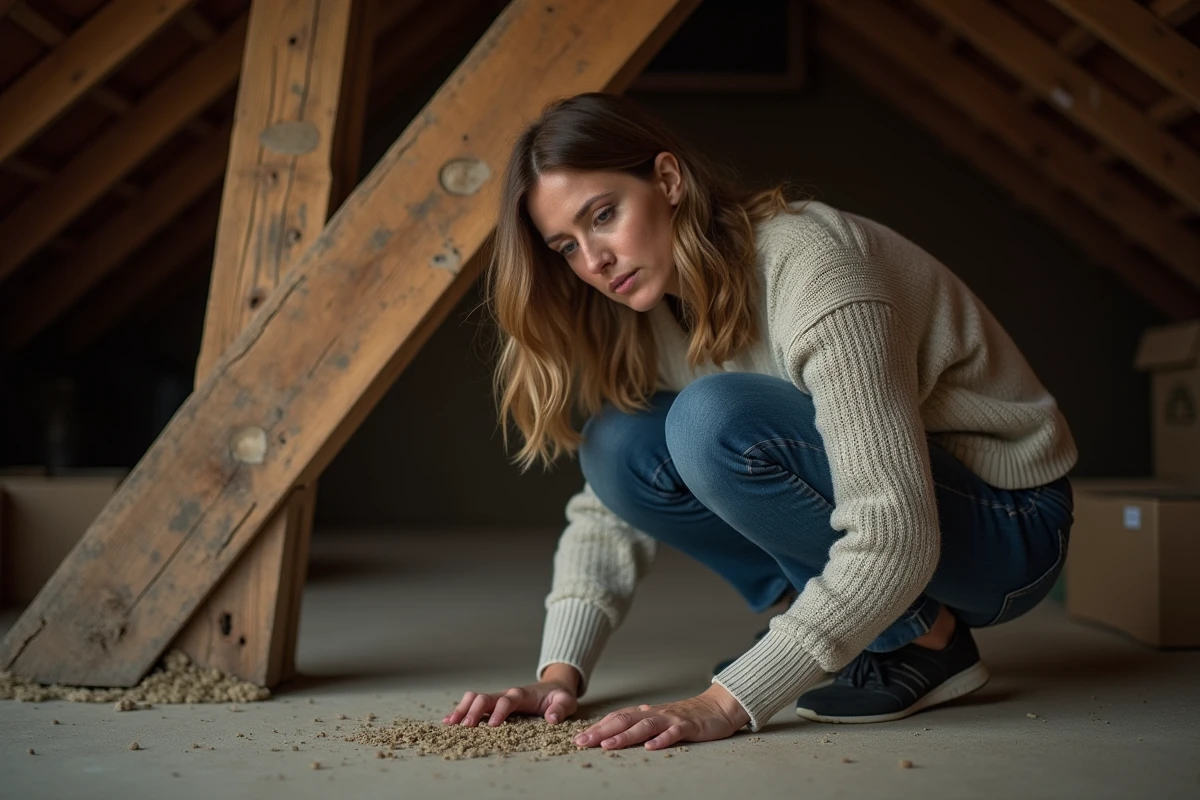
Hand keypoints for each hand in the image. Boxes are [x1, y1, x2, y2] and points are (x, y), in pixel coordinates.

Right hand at [443, 680, 577, 727]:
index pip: (508, 700)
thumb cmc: (558, 697)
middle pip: (486, 697)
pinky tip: (449, 721)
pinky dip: (461, 710)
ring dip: (463, 709)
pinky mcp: (493, 704)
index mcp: (522, 694)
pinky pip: (473, 704)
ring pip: (475, 698)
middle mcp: (507, 694)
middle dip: (475, 711)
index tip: (492, 726)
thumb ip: (560, 709)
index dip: (500, 711)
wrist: (553, 687)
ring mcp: (498, 698)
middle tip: (466, 727)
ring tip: (450, 723)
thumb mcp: (566, 702)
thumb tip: (552, 718)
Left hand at [572, 684, 750, 750]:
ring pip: (644, 726)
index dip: (597, 728)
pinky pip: (673, 733)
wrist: (717, 707)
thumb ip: (638, 727)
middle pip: (624, 720)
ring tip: (608, 745)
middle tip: (582, 742)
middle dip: (601, 732)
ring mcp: (671, 719)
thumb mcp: (658, 721)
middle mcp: (654, 714)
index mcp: (645, 713)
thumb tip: (611, 736)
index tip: (578, 739)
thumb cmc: (686, 717)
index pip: (616, 718)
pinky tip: (650, 747)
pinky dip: (661, 740)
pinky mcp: (688, 726)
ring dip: (625, 735)